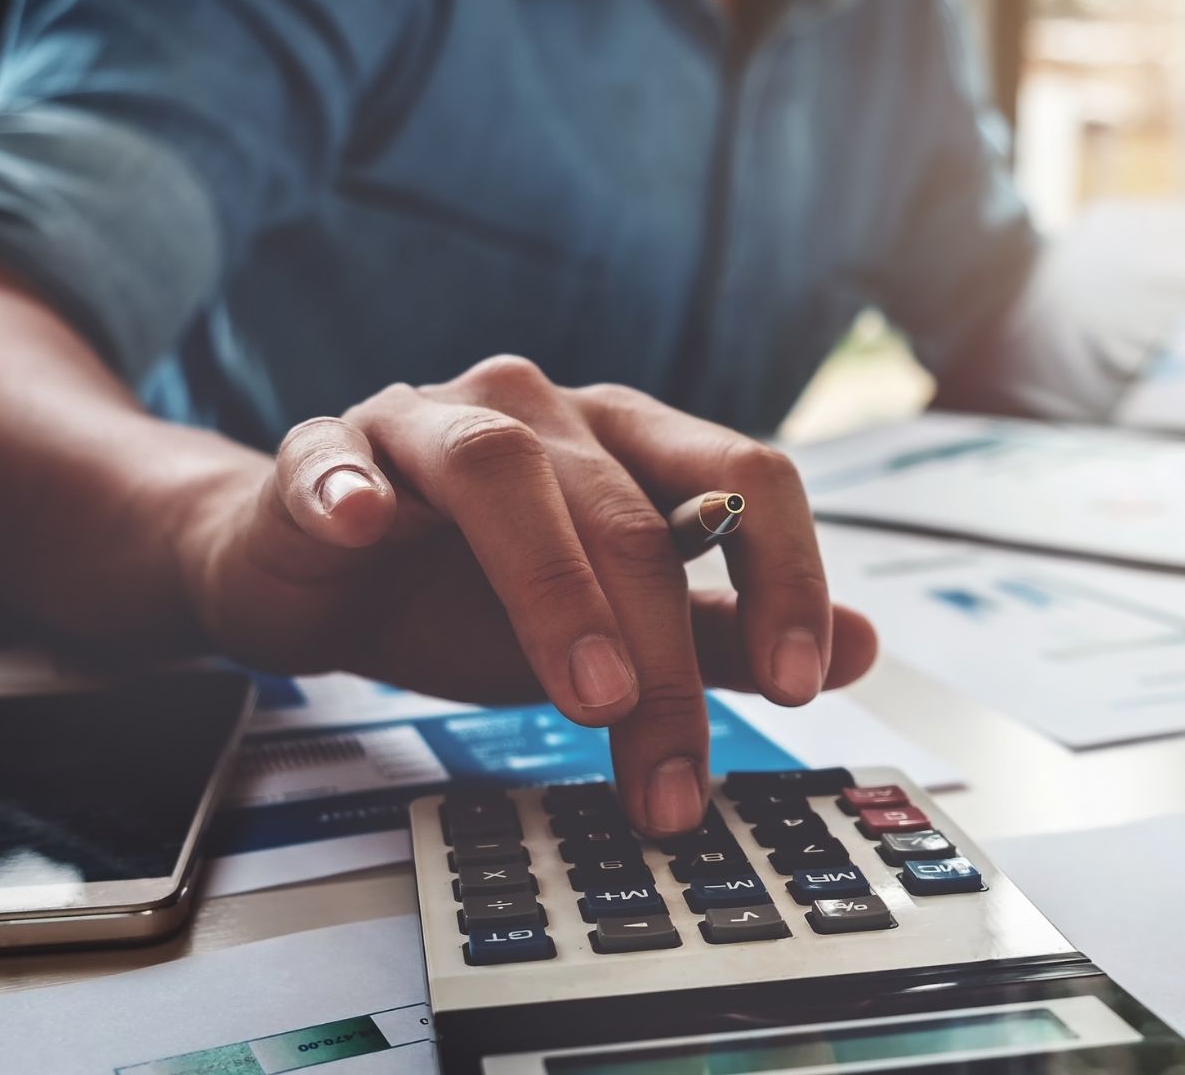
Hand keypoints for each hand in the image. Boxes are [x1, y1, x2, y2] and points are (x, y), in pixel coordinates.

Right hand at [177, 355, 876, 834]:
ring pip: (503, 473)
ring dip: (553, 584)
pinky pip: (335, 457)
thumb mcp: (614, 629)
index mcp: (628, 441)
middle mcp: (542, 414)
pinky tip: (364, 523)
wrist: (320, 577)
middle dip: (663, 655)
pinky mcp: (324, 453)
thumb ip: (727, 635)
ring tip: (589, 694)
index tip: (803, 683)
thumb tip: (865, 649)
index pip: (743, 477)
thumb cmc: (472, 592)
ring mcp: (428, 423)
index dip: (786, 574)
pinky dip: (350, 485)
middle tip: (673, 770)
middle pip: (627, 511)